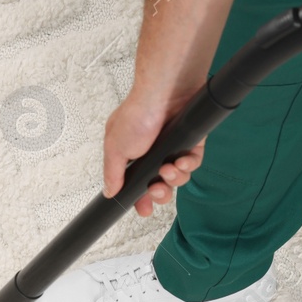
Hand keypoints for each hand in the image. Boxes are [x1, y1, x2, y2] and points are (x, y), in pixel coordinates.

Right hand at [103, 87, 205, 216]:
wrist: (164, 93)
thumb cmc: (138, 114)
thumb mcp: (115, 148)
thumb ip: (113, 173)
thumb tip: (109, 191)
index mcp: (131, 155)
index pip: (137, 185)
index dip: (142, 199)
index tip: (144, 209)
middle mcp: (152, 153)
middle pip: (160, 186)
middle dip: (160, 193)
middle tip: (157, 189)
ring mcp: (172, 148)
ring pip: (178, 178)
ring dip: (174, 178)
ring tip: (169, 170)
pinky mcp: (190, 143)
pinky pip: (192, 163)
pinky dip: (188, 165)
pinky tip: (182, 161)